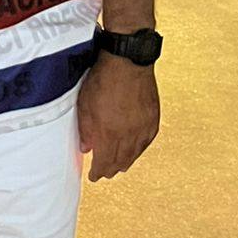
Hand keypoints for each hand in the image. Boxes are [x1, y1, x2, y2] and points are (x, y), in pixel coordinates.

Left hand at [77, 52, 159, 181]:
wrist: (127, 60)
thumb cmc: (102, 79)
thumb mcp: (84, 105)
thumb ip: (85, 130)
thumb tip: (86, 148)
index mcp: (108, 133)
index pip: (104, 163)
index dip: (98, 172)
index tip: (93, 176)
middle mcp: (128, 134)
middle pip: (120, 162)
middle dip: (111, 170)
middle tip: (105, 174)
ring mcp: (142, 126)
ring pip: (135, 154)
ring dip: (126, 162)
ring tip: (119, 166)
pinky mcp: (153, 118)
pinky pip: (147, 141)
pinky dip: (139, 148)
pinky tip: (135, 149)